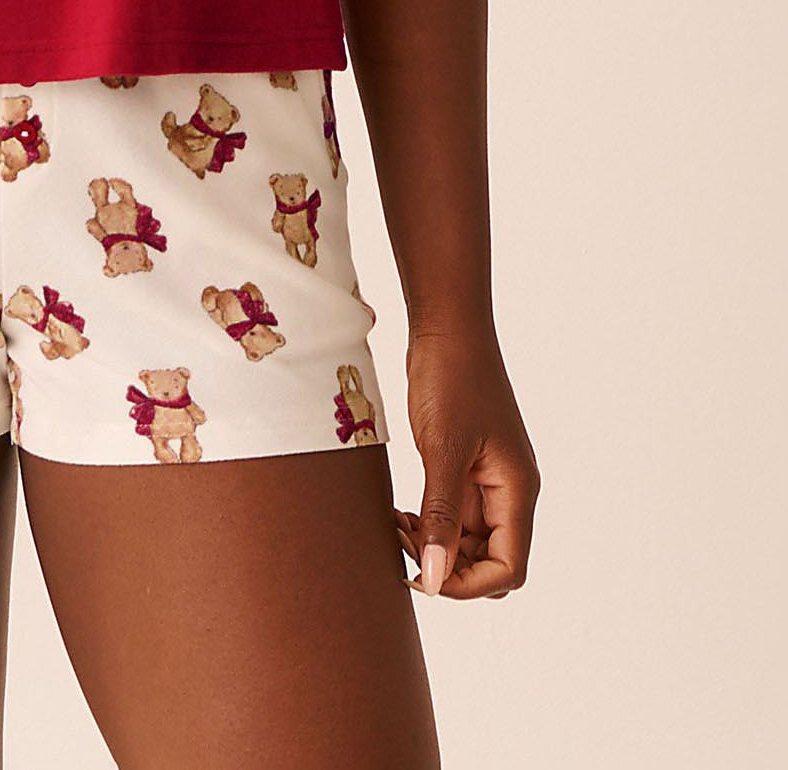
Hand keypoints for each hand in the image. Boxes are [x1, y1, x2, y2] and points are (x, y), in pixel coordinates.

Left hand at [395, 326, 538, 601]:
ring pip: (468, 541)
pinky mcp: (466, 467)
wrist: (447, 328)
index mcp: (516, 491)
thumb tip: (435, 577)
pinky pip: (453, 514)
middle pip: (489, 562)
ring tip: (394, 525)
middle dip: (447, 567)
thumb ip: (441, 515)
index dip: (467, 584)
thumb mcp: (442, 448)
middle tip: (401, 544)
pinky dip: (428, 522)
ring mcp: (488, 480)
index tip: (422, 574)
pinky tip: (399, 512)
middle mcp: (509, 492)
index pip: (508, 568)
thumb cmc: (452, 378)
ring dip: (434, 545)